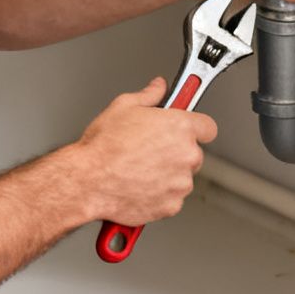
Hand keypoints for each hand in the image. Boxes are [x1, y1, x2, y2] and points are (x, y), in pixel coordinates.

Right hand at [73, 78, 218, 226]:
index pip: (207, 127)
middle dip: (175, 152)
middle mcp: (186, 155)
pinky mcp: (172, 205)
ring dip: (167, 175)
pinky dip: (159, 195)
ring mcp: (181, 183)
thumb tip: (158, 87)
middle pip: (193, 153)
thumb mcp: (123, 106)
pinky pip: (172, 199)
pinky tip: (138, 186)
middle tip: (149, 150)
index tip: (187, 129)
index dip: (196, 128)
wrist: (86, 181)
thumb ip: (149, 95)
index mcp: (181, 127)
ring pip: (182, 177)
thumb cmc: (102, 147)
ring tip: (138, 169)